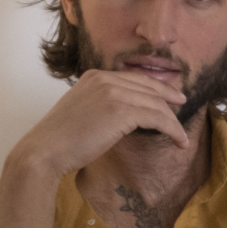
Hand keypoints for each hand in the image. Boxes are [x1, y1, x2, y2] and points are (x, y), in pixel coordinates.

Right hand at [3, 67, 192, 189]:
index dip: (155, 87)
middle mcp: (105, 79)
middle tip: (183, 107)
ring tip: (182, 137)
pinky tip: (179, 141)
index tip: (169, 96)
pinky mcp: (121, 111)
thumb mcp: (81, 112)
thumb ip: (100, 106)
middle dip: (169, 98)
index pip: (134, 78)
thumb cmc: (60, 141)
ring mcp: (113, 93)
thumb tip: (122, 117)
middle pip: (148, 87)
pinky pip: (158, 118)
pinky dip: (172, 129)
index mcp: (94, 76)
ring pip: (156, 104)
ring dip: (173, 121)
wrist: (44, 151)